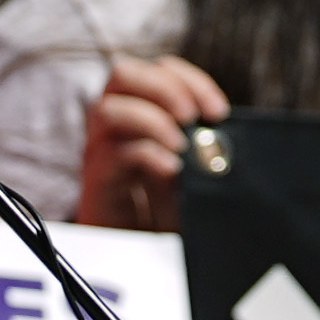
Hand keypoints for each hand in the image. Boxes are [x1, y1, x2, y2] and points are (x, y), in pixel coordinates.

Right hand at [77, 55, 231, 232]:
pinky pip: (113, 153)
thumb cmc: (164, 206)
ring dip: (151, 120)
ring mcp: (101, 149)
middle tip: (191, 117)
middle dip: (164, 88)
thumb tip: (223, 133)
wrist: (139, 249)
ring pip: (108, 108)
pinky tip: (171, 170)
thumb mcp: (190, 167)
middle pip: (123, 73)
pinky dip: (148, 155)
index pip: (158, 71)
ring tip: (181, 146)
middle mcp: (116, 124)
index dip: (189, 80)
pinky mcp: (97, 178)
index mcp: (141, 111)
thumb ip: (202, 145)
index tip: (218, 111)